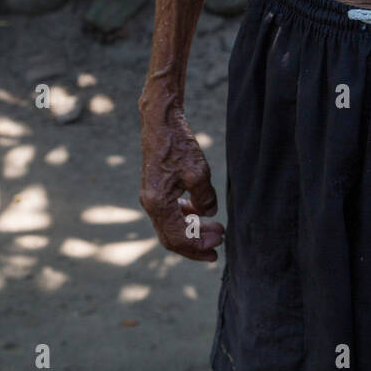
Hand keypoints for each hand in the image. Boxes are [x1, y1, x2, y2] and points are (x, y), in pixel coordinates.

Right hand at [139, 104, 223, 261]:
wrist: (160, 123)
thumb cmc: (177, 144)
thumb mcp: (198, 171)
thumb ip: (205, 197)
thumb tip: (209, 213)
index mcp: (159, 204)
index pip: (179, 238)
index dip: (198, 247)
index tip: (217, 247)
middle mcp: (151, 205)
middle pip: (172, 238)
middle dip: (196, 245)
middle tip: (219, 243)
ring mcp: (151, 198)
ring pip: (170, 227)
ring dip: (192, 232)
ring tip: (214, 229)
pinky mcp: (155, 190)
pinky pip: (169, 213)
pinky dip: (184, 218)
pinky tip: (200, 213)